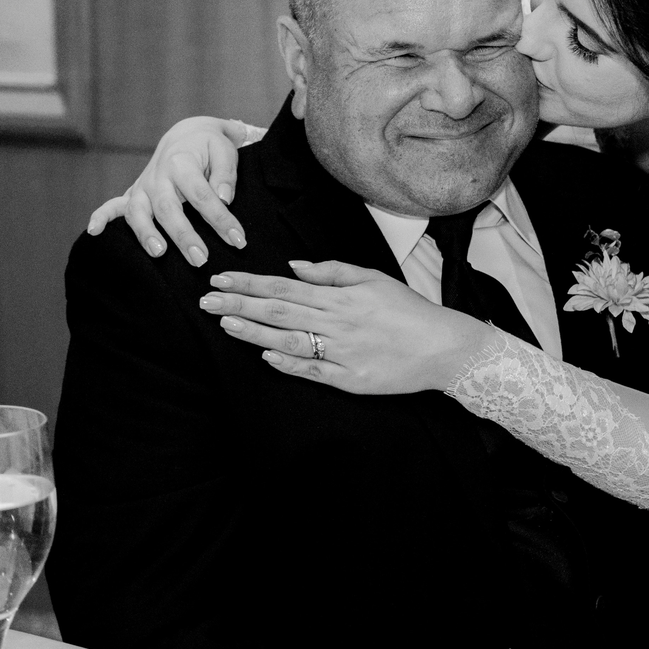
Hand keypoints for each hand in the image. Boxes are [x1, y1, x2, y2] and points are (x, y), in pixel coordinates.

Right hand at [87, 117, 249, 265]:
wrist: (187, 134)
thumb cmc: (210, 146)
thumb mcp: (225, 150)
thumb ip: (226, 174)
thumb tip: (224, 198)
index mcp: (181, 163)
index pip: (203, 195)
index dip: (221, 219)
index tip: (238, 241)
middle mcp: (158, 176)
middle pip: (168, 208)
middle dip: (183, 235)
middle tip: (200, 259)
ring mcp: (143, 186)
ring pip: (139, 212)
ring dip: (146, 234)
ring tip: (159, 254)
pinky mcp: (134, 194)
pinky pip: (112, 205)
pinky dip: (101, 217)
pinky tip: (94, 233)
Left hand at [198, 261, 495, 393]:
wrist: (443, 347)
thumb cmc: (409, 310)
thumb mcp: (374, 278)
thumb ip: (332, 271)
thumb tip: (292, 268)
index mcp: (342, 296)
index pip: (284, 287)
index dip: (249, 284)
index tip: (220, 280)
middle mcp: (338, 323)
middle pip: (279, 312)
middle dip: (239, 305)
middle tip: (206, 301)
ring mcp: (343, 354)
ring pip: (289, 341)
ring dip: (254, 333)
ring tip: (225, 325)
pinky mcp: (350, 381)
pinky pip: (312, 371)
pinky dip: (287, 363)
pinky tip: (265, 355)